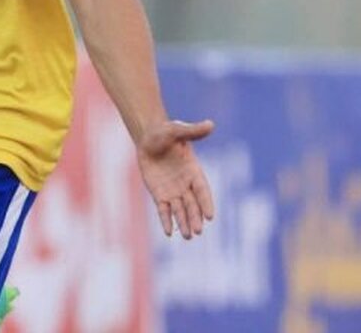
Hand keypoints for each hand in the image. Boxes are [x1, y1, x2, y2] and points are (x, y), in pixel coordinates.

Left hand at [137, 119, 214, 238]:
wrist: (149, 137)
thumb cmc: (165, 132)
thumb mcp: (177, 130)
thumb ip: (193, 131)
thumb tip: (211, 124)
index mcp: (194, 170)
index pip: (203, 189)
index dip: (206, 202)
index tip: (211, 216)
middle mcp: (186, 184)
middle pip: (193, 204)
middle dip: (195, 217)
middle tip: (198, 231)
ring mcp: (173, 190)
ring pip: (180, 210)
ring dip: (184, 223)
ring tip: (188, 236)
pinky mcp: (160, 194)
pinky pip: (164, 209)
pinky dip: (166, 220)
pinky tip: (169, 233)